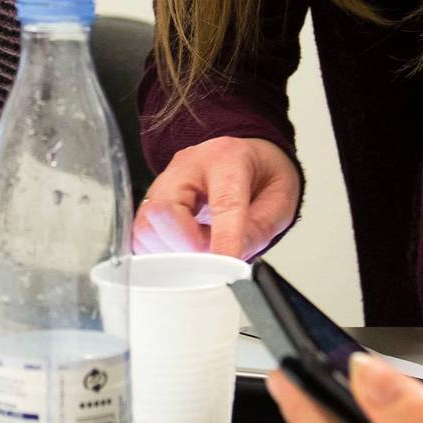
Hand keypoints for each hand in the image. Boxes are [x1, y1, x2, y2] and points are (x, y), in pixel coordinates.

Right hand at [132, 136, 298, 258]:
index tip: (228, 266)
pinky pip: (142, 237)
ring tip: (203, 249)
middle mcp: (186, 167)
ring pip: (146, 226)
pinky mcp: (150, 204)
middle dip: (187, 247)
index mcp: (227, 159)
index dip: (224, 238)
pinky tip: (186, 249)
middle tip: (213, 257)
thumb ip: (259, 229)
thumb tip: (233, 261)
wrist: (247, 157)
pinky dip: (161, 253)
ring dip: (173, 252)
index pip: (222, 201)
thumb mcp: (281, 198)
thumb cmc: (262, 174)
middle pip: (164, 209)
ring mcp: (163, 183)